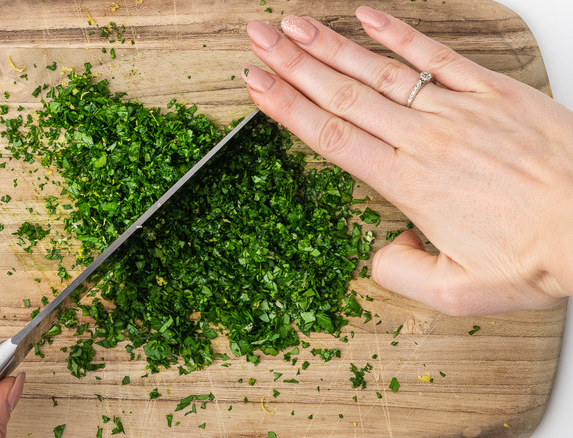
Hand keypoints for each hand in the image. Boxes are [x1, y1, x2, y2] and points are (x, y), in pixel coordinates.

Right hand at [242, 7, 572, 315]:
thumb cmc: (540, 256)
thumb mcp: (460, 293)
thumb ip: (403, 275)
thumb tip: (378, 254)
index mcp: (410, 185)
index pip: (332, 137)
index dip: (287, 107)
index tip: (256, 84)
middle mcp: (425, 140)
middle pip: (343, 94)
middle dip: (292, 64)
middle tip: (257, 38)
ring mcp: (458, 110)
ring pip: (380, 71)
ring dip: (330, 45)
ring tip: (292, 25)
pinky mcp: (493, 91)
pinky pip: (438, 54)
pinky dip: (399, 34)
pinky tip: (367, 16)